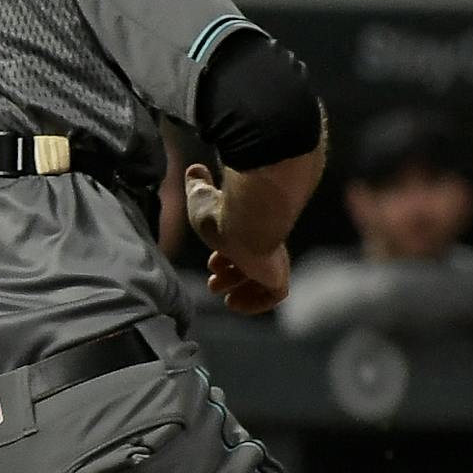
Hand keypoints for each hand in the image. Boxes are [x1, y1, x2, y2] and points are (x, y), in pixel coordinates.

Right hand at [185, 163, 291, 313]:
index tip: (213, 262)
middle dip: (231, 276)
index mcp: (248, 225)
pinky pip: (275, 296)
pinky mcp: (277, 274)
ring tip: (224, 296)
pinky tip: (235, 303)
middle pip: (252, 264)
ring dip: (241, 290)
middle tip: (214, 282)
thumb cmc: (222, 209)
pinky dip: (256, 304)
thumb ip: (198, 184)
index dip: (226, 257)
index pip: (243, 245)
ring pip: (262, 281)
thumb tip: (194, 168)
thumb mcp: (200, 197)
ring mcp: (272, 259)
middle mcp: (263, 242)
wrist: (248, 218)